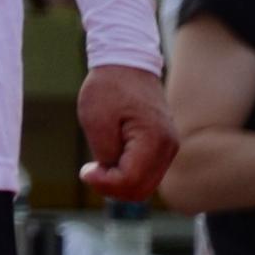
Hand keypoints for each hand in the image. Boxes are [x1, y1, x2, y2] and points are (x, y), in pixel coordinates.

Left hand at [79, 63, 179, 201]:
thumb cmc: (108, 88)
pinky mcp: (163, 146)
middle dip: (112, 188)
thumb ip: (106, 154)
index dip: (104, 184)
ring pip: (145, 185)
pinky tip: (110, 159)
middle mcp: (168, 147)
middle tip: (91, 170)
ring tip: (99, 164)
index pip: (131, 181)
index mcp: (153, 139)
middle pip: (141, 190)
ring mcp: (169, 148)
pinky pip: (147, 173)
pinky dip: (128, 174)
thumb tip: (111, 177)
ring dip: (120, 182)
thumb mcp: (96, 120)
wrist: (127, 64)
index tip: (86, 170)